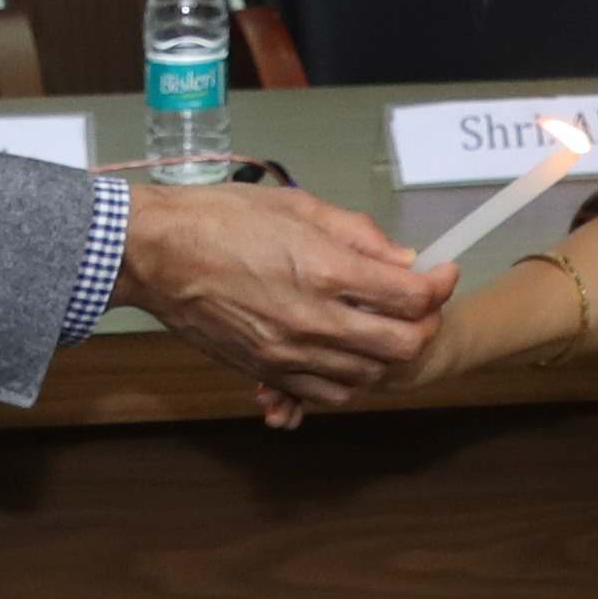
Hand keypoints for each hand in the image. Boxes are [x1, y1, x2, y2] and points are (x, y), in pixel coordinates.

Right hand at [116, 180, 449, 424]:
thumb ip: (357, 235)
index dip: (439, 285)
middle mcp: (312, 318)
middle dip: (423, 327)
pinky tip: (344, 353)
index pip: (410, 296)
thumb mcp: (296, 206)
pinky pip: (326, 392)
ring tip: (382, 329)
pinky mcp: (265, 369)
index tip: (443, 274)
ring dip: (386, 356)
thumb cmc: (219, 218)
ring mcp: (288, 352)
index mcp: (323, 269)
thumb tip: (401, 260)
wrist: (154, 255)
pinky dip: (348, 378)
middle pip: (400, 346)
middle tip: (421, 308)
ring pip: (367, 376)